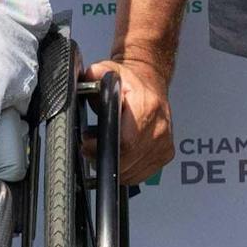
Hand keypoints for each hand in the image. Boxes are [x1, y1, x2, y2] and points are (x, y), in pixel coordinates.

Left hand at [94, 56, 172, 185]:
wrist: (150, 80)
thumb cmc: (130, 80)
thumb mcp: (107, 72)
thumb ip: (93, 76)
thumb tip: (80, 82)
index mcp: (146, 106)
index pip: (126, 142)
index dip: (102, 148)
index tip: (88, 145)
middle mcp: (159, 126)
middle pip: (128, 161)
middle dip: (103, 159)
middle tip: (91, 149)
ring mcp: (164, 142)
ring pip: (133, 171)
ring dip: (114, 166)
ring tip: (105, 149)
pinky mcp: (166, 153)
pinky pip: (141, 174)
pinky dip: (126, 170)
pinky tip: (119, 155)